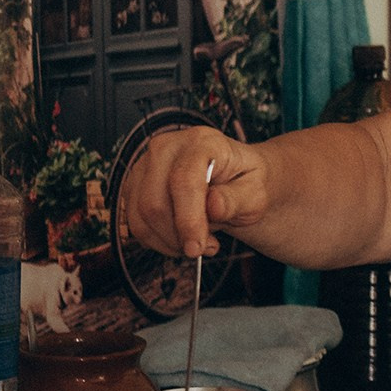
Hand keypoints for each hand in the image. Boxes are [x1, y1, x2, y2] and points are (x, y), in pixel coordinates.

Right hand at [115, 126, 268, 257]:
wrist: (234, 179)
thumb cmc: (245, 184)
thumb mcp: (256, 193)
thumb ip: (236, 199)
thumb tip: (213, 206)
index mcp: (202, 142)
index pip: (184, 181)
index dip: (188, 220)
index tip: (197, 247)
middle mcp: (167, 147)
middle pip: (155, 202)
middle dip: (178, 236)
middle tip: (206, 247)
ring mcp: (145, 165)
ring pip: (140, 216)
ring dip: (168, 241)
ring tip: (197, 243)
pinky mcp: (134, 185)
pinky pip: (135, 222)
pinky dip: (157, 240)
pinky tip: (181, 238)